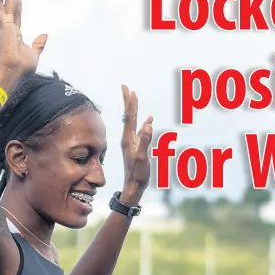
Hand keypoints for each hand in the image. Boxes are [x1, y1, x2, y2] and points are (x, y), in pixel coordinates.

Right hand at [0, 0, 46, 75]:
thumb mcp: (34, 53)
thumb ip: (38, 44)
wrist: (14, 70)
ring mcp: (3, 25)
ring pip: (0, 2)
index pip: (15, 15)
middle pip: (7, 4)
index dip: (17, 4)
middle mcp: (7, 28)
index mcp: (14, 34)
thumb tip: (44, 36)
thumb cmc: (22, 67)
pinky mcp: (2, 25)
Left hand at [120, 86, 153, 204]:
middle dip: (128, 102)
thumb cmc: (137, 174)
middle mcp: (128, 139)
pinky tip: (147, 120)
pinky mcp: (136, 148)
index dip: (130, 103)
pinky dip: (143, 123)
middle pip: (128, 116)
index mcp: (128, 139)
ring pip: (133, 122)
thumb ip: (145, 141)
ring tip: (134, 99)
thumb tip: (148, 124)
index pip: (129, 117)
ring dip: (134, 110)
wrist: (132, 187)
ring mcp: (132, 143)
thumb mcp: (142, 158)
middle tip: (126, 88)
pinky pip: (140, 131)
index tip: (129, 89)